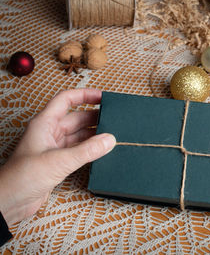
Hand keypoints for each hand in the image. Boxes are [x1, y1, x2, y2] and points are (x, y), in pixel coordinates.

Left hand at [0, 89, 115, 225]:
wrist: (10, 201)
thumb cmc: (23, 177)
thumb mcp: (59, 161)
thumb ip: (87, 150)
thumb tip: (109, 140)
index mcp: (44, 124)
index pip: (66, 100)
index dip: (84, 95)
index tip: (102, 97)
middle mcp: (49, 133)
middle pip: (76, 118)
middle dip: (94, 117)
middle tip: (114, 119)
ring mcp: (54, 147)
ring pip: (78, 135)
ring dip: (94, 134)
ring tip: (112, 134)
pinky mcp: (58, 162)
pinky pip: (78, 150)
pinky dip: (90, 149)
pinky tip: (102, 151)